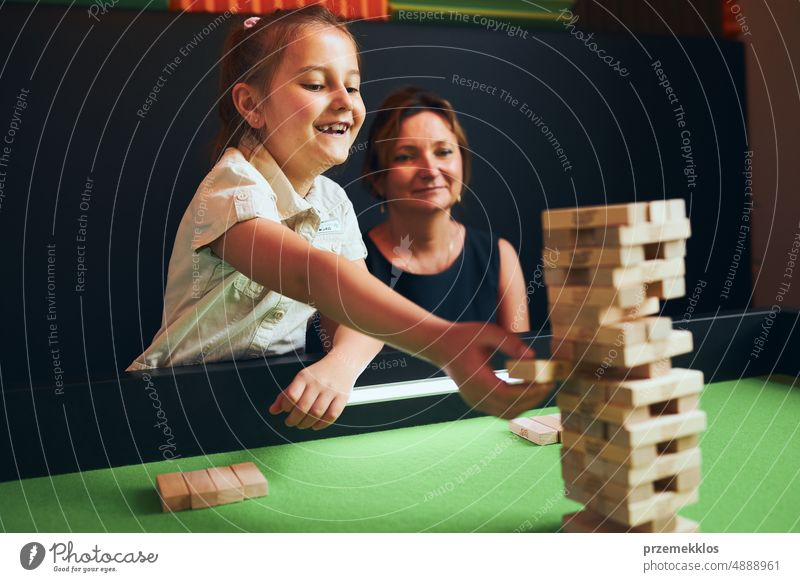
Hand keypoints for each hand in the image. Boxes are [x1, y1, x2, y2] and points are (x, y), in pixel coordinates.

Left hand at [268, 355, 355, 429]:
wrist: (343, 362)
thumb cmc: (319, 373)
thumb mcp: (301, 378)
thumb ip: (286, 394)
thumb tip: (273, 410)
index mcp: (305, 376)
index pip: (292, 395)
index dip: (285, 407)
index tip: (285, 411)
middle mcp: (318, 383)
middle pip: (303, 407)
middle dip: (293, 419)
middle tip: (290, 422)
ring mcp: (331, 391)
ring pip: (316, 413)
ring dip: (306, 424)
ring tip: (301, 424)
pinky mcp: (342, 398)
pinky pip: (331, 415)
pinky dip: (321, 424)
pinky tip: (315, 425)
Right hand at [424, 322, 551, 418]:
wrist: (440, 346)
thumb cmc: (464, 336)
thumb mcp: (487, 332)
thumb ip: (510, 342)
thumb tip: (533, 357)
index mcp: (477, 380)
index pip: (510, 395)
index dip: (531, 391)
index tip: (547, 381)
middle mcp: (475, 396)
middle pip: (511, 407)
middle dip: (534, 398)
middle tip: (550, 383)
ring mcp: (475, 402)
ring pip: (507, 413)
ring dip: (527, 404)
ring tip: (541, 387)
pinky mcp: (477, 402)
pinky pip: (502, 410)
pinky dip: (517, 404)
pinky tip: (528, 390)